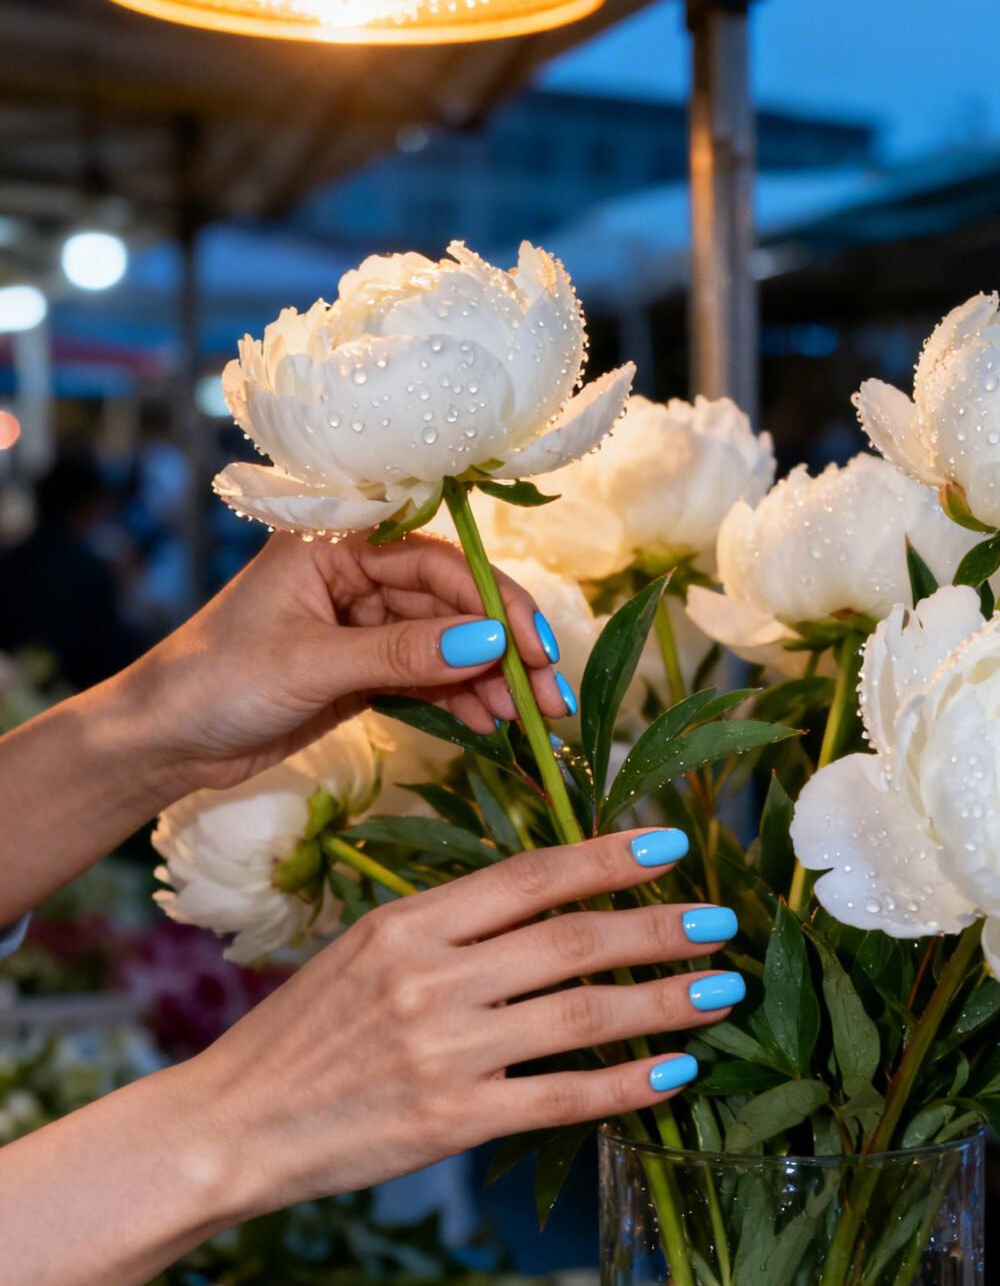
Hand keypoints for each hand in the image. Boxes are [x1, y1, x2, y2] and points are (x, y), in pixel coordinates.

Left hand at [118, 530, 569, 796]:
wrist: (164, 741)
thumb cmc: (216, 681)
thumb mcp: (312, 665)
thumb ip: (403, 654)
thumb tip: (489, 644)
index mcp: (334, 543)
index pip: (435, 562)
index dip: (491, 602)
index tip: (531, 647)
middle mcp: (354, 575)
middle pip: (451, 603)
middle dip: (502, 647)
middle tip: (548, 692)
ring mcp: (361, 624)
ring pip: (446, 644)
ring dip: (488, 680)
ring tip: (528, 720)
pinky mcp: (362, 670)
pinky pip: (427, 677)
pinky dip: (460, 699)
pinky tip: (491, 723)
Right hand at [193, 831, 741, 1214]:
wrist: (233, 1125)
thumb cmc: (300, 1037)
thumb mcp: (360, 953)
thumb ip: (445, 930)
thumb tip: (545, 909)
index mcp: (406, 923)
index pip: (529, 876)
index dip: (608, 857)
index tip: (671, 843)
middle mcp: (430, 978)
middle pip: (572, 941)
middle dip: (660, 929)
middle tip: (723, 923)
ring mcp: (444, 1050)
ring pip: (583, 1015)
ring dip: (664, 1002)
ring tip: (720, 991)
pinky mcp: (453, 1120)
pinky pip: (563, 1096)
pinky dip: (627, 1084)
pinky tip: (675, 1073)